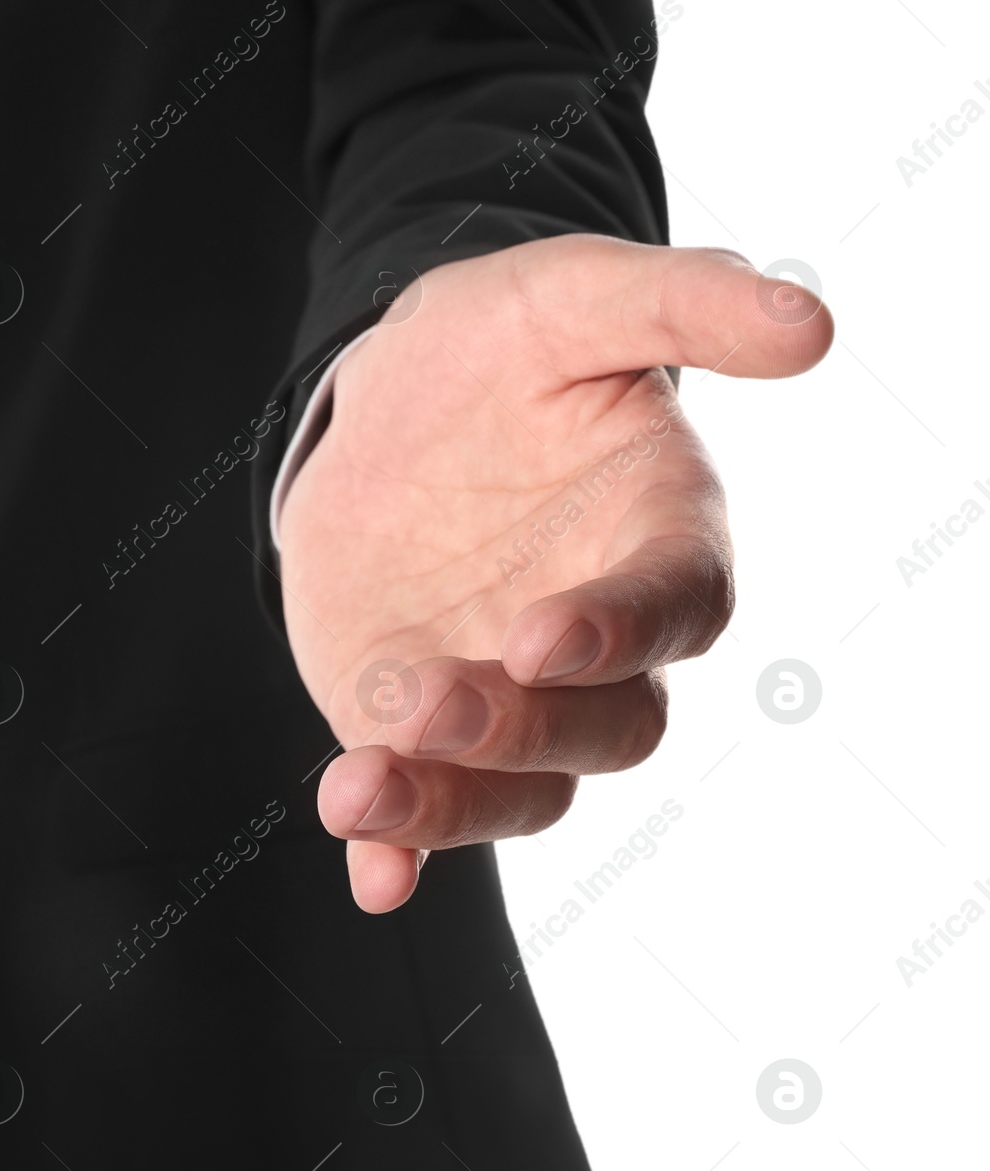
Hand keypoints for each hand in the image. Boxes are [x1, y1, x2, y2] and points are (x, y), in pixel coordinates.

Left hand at [277, 235, 831, 911]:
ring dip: (449, 805)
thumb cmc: (497, 345)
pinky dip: (405, 850)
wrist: (383, 392)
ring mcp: (510, 691)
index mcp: (655, 538)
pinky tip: (373, 874)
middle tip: (427, 703)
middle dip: (520, 727)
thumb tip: (811, 322)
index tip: (543, 636)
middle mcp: (595, 638)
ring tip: (359, 793)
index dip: (621, 630)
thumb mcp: (573, 296)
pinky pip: (429, 808)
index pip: (673, 606)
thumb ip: (682, 304)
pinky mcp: (423, 723)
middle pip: (601, 727)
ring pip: (517, 785)